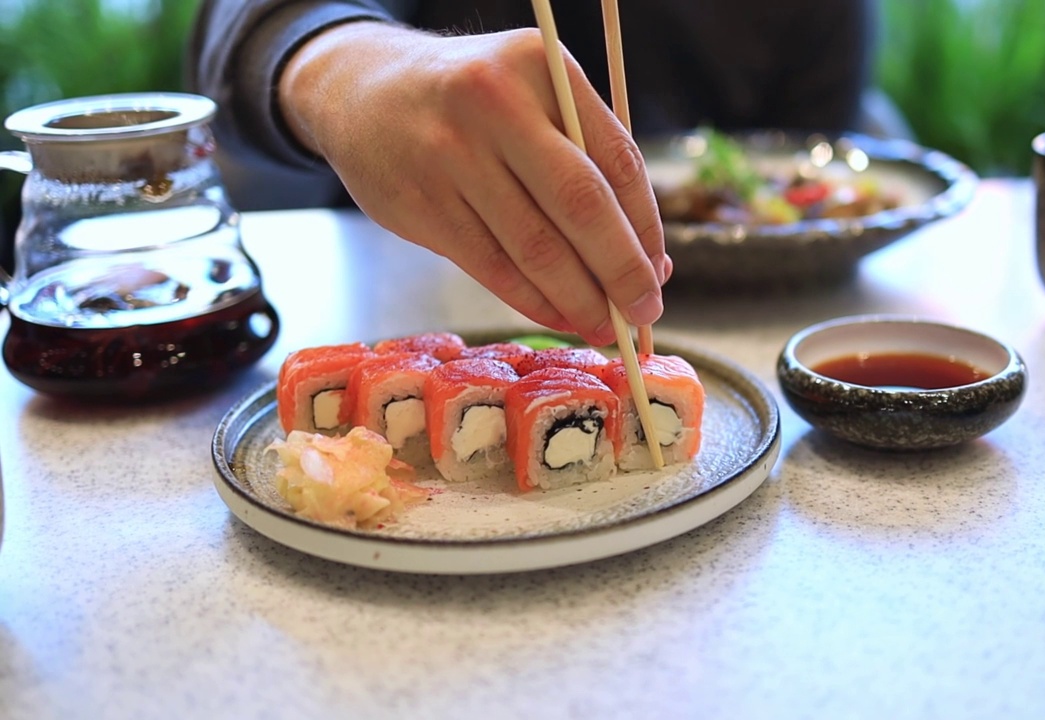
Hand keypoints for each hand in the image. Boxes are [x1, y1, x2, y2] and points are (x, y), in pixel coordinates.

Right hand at [279, 22, 669, 345]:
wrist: (361, 91)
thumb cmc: (473, 102)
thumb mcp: (533, 96)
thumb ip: (589, 162)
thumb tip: (647, 260)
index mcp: (541, 68)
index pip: (617, 160)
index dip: (645, 227)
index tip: (659, 272)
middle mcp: (496, 104)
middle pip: (581, 205)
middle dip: (621, 271)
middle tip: (644, 312)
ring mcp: (451, 155)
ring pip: (535, 247)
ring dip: (579, 299)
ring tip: (604, 327)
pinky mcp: (420, 203)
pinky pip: (491, 267)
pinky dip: (532, 300)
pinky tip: (558, 315)